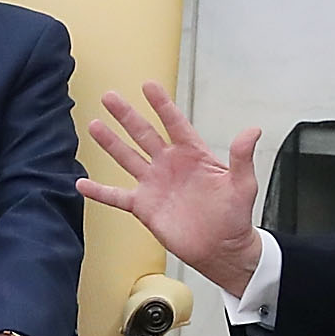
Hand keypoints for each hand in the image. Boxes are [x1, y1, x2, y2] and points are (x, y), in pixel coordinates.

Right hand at [76, 83, 265, 297]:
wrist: (222, 249)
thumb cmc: (234, 216)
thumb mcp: (242, 185)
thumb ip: (242, 157)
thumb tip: (252, 131)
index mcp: (192, 155)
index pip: (174, 123)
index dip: (161, 105)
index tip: (148, 86)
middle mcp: (169, 165)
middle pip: (143, 134)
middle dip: (126, 115)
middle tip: (110, 96)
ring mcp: (154, 184)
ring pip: (127, 158)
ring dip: (110, 143)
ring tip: (94, 125)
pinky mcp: (144, 207)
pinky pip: (117, 196)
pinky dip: (99, 191)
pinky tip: (81, 184)